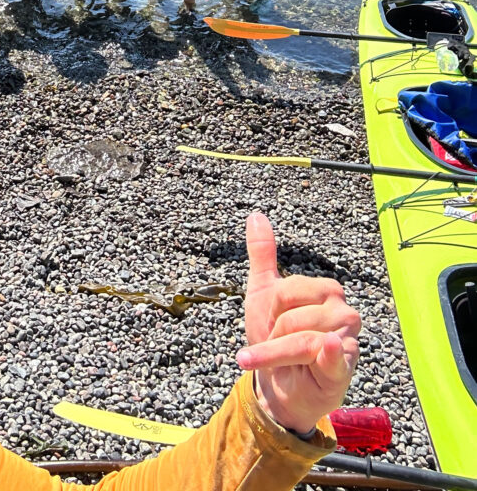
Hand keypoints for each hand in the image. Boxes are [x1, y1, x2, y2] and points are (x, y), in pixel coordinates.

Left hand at [238, 214, 359, 434]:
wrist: (276, 386)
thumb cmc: (274, 336)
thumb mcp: (262, 294)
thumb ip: (263, 255)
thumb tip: (256, 215)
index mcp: (327, 290)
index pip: (286, 291)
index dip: (270, 311)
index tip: (271, 324)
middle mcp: (343, 312)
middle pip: (292, 315)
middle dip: (273, 335)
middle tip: (278, 346)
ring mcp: (346, 342)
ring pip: (301, 339)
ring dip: (279, 354)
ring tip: (284, 362)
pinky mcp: (344, 370)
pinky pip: (334, 357)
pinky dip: (330, 355)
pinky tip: (330, 348)